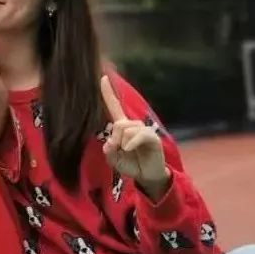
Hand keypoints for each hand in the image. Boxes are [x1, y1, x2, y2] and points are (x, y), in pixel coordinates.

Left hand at [100, 75, 168, 194]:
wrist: (147, 176)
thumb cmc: (131, 164)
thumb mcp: (114, 159)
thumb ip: (109, 150)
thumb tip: (110, 142)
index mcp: (122, 127)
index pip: (114, 107)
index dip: (108, 93)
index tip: (102, 78)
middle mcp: (133, 125)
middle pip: (118, 123)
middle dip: (114, 138)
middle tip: (118, 150)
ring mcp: (143, 130)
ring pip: (126, 129)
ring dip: (122, 143)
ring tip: (127, 152)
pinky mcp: (152, 137)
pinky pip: (138, 135)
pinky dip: (131, 143)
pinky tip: (130, 149)